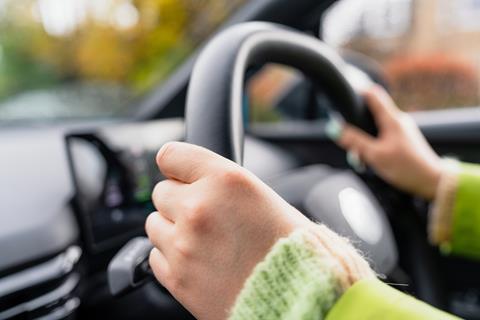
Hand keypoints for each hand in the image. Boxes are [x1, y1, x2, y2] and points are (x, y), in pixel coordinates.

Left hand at [145, 142, 310, 319]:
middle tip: (204, 215)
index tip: (179, 173)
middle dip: (179, 200)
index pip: (171, 156)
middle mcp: (199, 208)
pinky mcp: (177, 277)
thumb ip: (220, 183)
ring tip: (202, 240)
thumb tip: (192, 179)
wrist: (297, 294)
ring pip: (154, 223)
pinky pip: (156, 255)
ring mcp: (183, 244)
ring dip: (172, 228)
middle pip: (161, 192)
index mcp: (224, 180)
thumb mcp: (262, 195)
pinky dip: (171, 257)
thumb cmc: (290, 247)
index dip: (177, 167)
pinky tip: (198, 260)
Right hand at [329, 85, 441, 199]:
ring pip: (376, 127)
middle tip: (347, 139)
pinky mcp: (404, 140)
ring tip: (359, 157)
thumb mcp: (375, 155)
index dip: (357, 91)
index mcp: (392, 119)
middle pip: (371, 112)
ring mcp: (402, 130)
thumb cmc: (406, 168)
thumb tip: (334, 128)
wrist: (432, 182)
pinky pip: (383, 136)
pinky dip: (373, 145)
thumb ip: (354, 141)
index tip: (343, 97)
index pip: (372, 94)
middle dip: (356, 125)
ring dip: (364, 139)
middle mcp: (398, 120)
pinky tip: (370, 160)